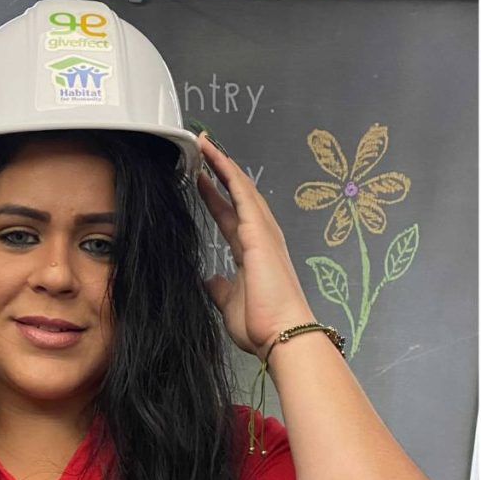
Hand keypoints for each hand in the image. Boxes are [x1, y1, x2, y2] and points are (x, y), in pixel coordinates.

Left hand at [196, 133, 315, 360]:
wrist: (281, 335)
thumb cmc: (260, 325)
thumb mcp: (229, 303)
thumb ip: (221, 288)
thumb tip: (211, 278)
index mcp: (250, 254)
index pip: (228, 218)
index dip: (214, 198)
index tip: (199, 182)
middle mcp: (259, 239)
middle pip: (236, 197)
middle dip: (218, 173)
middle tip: (201, 150)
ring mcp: (262, 233)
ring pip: (241, 188)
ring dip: (222, 165)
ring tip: (204, 143)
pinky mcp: (260, 233)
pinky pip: (242, 194)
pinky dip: (228, 173)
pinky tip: (214, 157)